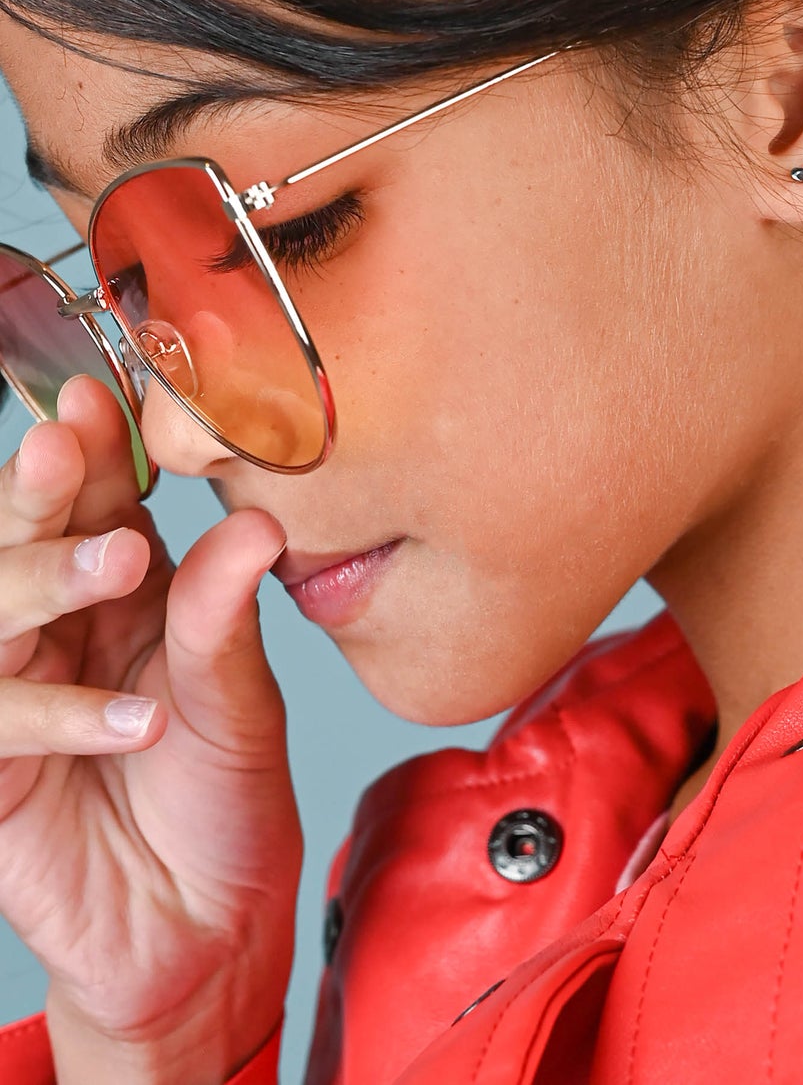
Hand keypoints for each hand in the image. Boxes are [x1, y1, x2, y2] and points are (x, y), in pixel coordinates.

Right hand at [0, 375, 300, 1083]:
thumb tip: (256, 523)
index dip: (88, 450)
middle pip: (21, 540)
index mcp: (124, 590)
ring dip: (46, 578)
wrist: (206, 926)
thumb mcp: (240, 699)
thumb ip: (225, 617)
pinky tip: (134, 716)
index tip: (95, 399)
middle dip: (38, 489)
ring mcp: (19, 693)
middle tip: (65, 445)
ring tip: (120, 560)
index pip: (93, 501)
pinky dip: (61, 713)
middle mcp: (62, 628)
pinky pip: (2, 720)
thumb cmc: (225, 797)